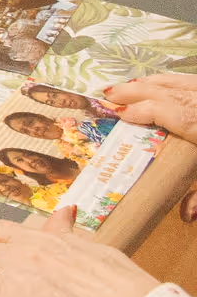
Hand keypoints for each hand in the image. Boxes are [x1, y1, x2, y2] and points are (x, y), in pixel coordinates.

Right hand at [105, 73, 196, 218]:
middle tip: (108, 94)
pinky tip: (167, 84)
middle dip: (137, 91)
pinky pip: (196, 83)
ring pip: (185, 82)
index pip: (169, 113)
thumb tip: (187, 215)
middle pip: (171, 92)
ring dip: (155, 83)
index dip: (140, 110)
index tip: (117, 112)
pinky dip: (177, 81)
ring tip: (131, 85)